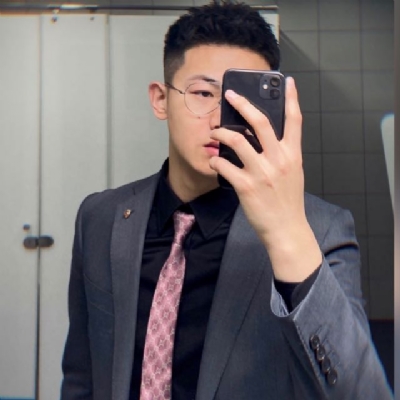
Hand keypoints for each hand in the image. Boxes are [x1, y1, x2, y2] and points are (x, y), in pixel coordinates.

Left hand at [209, 77, 321, 281]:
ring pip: (236, 139)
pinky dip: (216, 161)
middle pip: (260, 121)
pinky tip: (214, 162)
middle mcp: (278, 159)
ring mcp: (261, 172)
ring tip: (214, 133)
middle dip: (243, 103)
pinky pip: (224, 165)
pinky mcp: (245, 186)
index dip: (291, 98)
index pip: (294, 120)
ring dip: (220, 133)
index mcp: (292, 155)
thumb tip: (264, 139)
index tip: (286, 82)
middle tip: (231, 95)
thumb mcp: (293, 173)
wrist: (286, 229)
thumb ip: (282, 154)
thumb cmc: (288, 202)